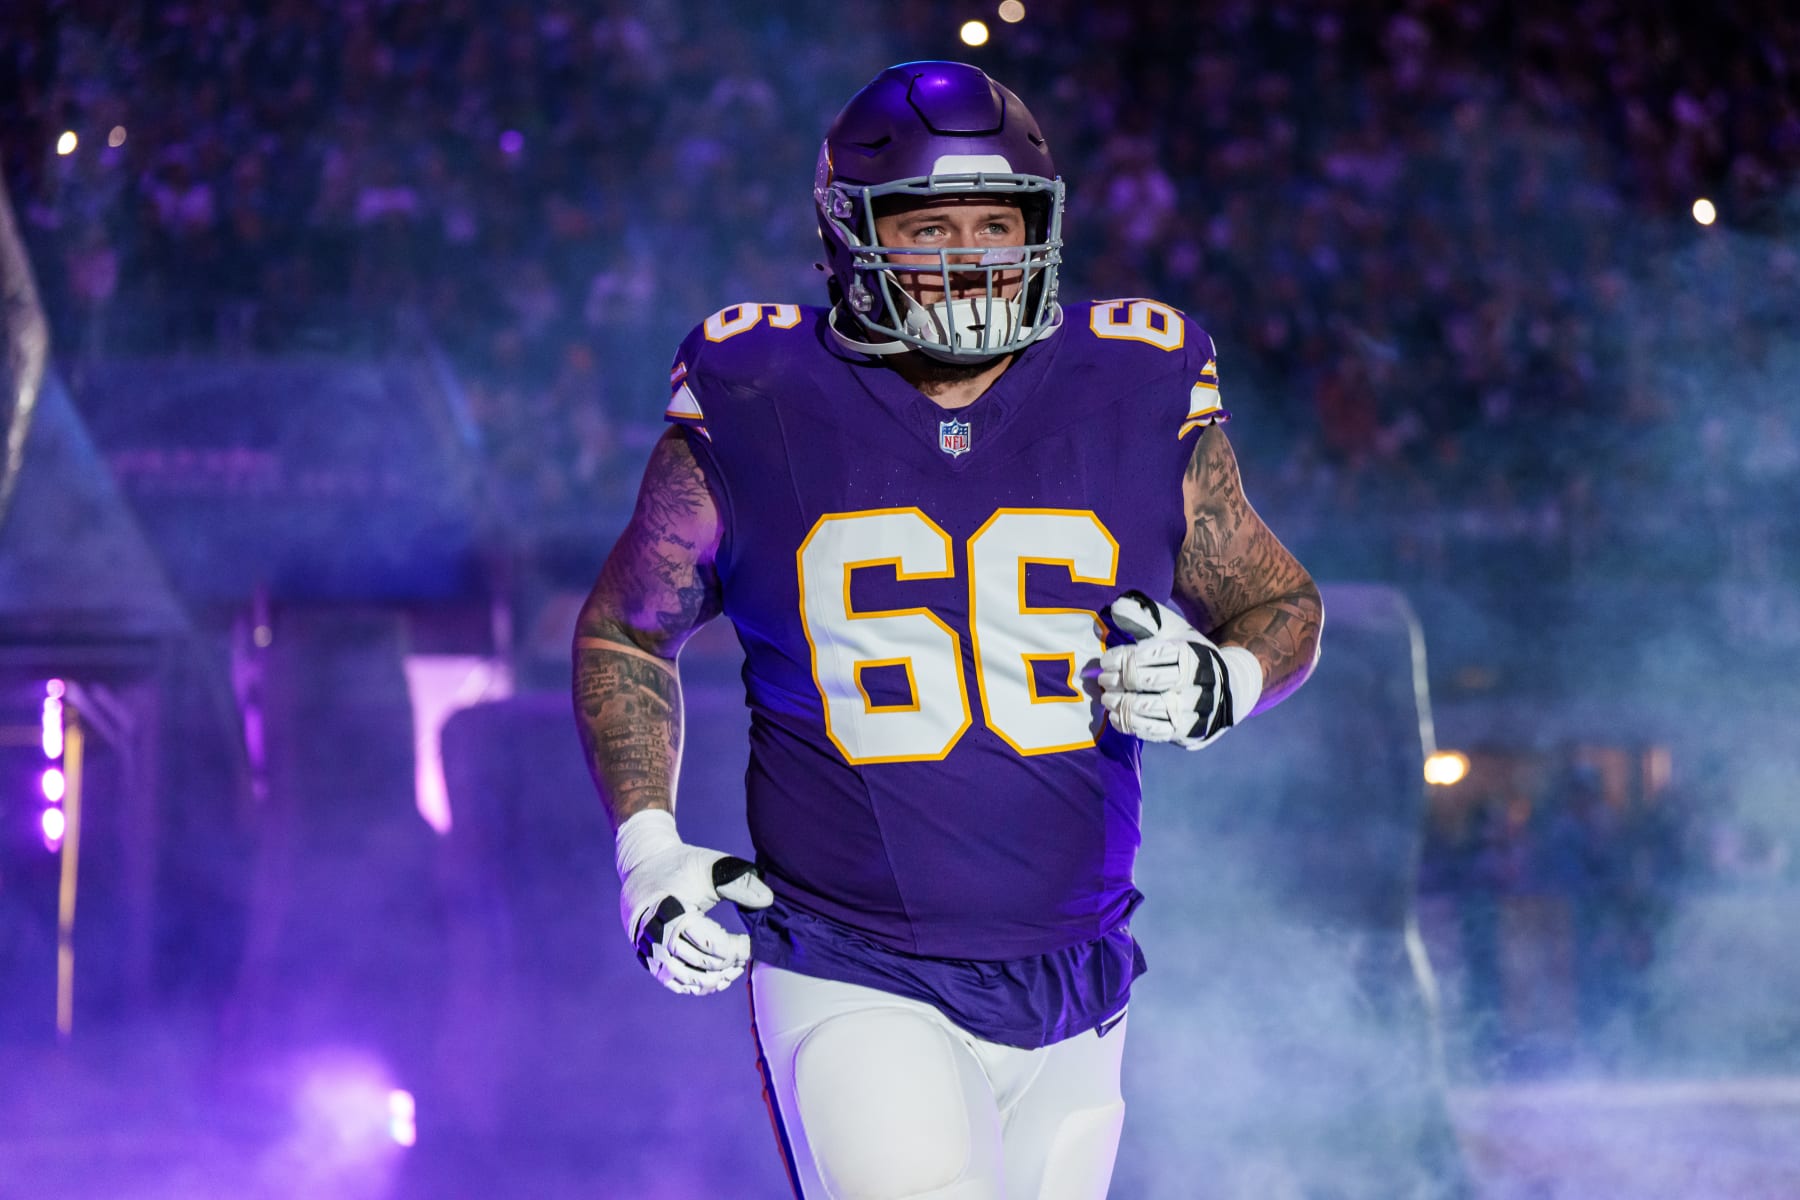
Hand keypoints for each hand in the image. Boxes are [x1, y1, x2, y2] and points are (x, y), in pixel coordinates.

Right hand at [614, 810, 773, 994]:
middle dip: (730, 964)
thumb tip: (768, 900)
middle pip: (702, 965)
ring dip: (715, 979)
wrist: (645, 866)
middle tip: (744, 955)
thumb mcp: (712, 867)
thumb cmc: (681, 865)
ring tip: (733, 970)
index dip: (738, 949)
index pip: (714, 946)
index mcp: (673, 913)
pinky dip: (695, 985)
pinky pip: (673, 982)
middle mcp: (657, 936)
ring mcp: (650, 950)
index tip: (751, 942)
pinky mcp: (647, 958)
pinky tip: (714, 978)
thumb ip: (740, 882)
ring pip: (687, 980)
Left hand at [1097, 590, 1262, 749]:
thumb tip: (1117, 607)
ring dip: (1121, 704)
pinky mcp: (1187, 731)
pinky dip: (1131, 725)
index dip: (1121, 658)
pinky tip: (1117, 717)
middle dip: (1119, 680)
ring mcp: (1192, 709)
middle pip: (1147, 682)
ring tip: (1108, 699)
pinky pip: (1154, 732)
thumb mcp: (1173, 631)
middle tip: (1104, 680)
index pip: (1149, 655)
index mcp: (1190, 653)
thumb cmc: (1190, 655)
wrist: (1227, 687)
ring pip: (1149, 709)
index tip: (1107, 660)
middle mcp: (1195, 682)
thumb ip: (1145, 618)